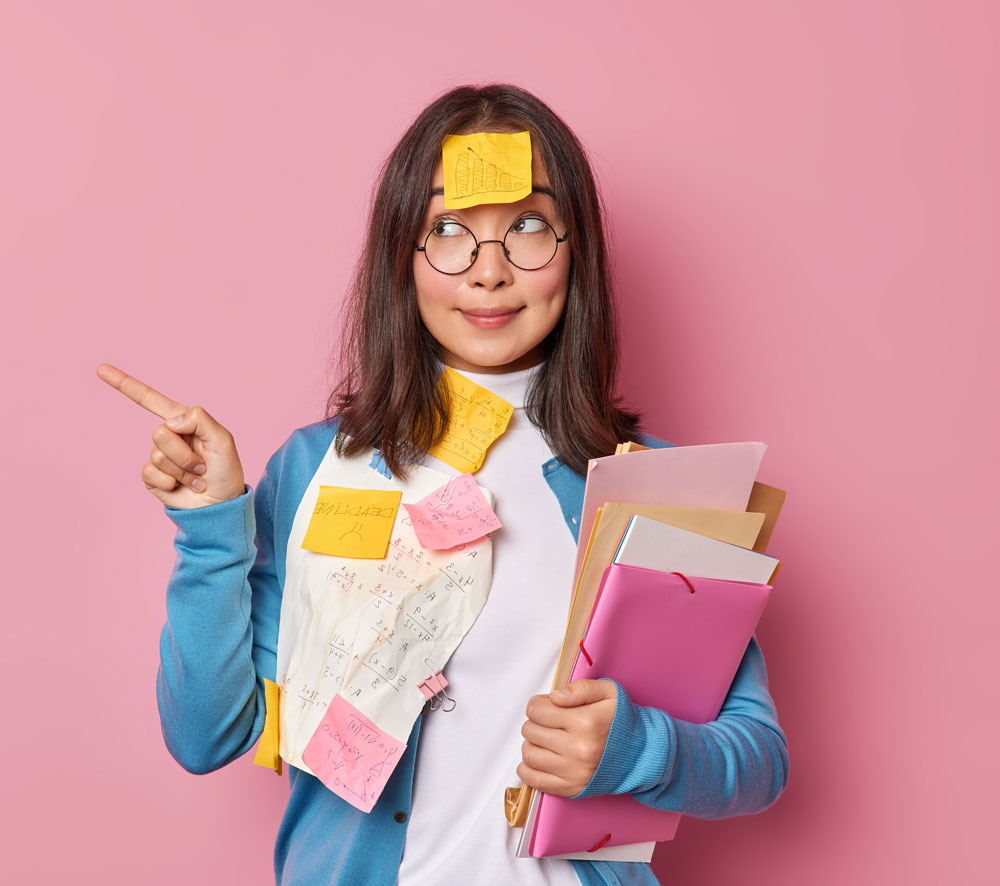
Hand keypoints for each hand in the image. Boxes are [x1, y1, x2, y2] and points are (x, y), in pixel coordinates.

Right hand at [97, 363, 245, 508]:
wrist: (220, 505)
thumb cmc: (226, 471)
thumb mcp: (223, 440)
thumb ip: (200, 420)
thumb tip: (171, 421)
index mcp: (184, 421)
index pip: (150, 399)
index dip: (125, 384)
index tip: (100, 369)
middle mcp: (169, 436)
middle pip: (161, 433)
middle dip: (184, 454)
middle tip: (202, 465)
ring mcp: (159, 457)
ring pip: (158, 456)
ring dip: (182, 470)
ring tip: (197, 477)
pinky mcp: (152, 477)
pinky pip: (150, 473)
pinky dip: (169, 482)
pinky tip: (181, 487)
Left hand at [517, 678, 617, 797]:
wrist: (640, 753)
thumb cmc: (621, 721)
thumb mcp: (608, 692)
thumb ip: (580, 688)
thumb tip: (555, 696)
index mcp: (586, 722)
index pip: (537, 710)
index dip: (538, 704)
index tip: (545, 706)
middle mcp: (579, 749)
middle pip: (530, 731)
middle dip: (535, 722)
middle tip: (547, 722)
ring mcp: (574, 771)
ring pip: (530, 755)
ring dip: (531, 744)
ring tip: (544, 739)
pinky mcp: (572, 788)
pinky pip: (535, 780)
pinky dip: (528, 769)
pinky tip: (538, 758)